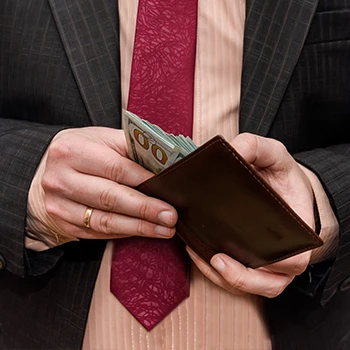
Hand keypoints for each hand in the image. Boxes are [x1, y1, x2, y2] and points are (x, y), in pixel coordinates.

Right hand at [27, 127, 176, 241]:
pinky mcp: (64, 223)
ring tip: (164, 229)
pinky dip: (124, 232)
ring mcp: (60, 204)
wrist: (42, 171)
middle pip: (110, 197)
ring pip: (105, 220)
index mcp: (73, 150)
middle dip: (145, 209)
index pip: (116, 167)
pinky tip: (143, 231)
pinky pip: (98, 232)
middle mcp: (62, 178)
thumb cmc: (78, 152)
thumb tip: (163, 164)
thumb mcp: (98, 139)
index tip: (168, 188)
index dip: (144, 179)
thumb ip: (128, 147)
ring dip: (139, 227)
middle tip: (170, 216)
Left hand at [187, 133, 314, 297]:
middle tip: (215, 259)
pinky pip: (237, 280)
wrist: (280, 186)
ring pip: (250, 286)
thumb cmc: (280, 175)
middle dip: (240, 277)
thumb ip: (255, 148)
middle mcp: (286, 254)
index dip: (274, 265)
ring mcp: (269, 263)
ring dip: (224, 278)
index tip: (248, 252)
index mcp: (298, 232)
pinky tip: (199, 253)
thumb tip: (232, 151)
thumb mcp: (273, 154)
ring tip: (200, 255)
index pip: (293, 259)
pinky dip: (217, 274)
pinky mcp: (252, 264)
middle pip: (268, 282)